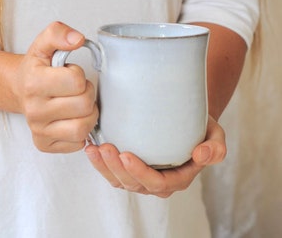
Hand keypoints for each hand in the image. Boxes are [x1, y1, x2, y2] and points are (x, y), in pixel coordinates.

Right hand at [15, 22, 98, 152]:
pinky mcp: (44, 144)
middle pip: (84, 105)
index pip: (76, 81)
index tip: (71, 75)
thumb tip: (78, 39)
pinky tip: (73, 119)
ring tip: (79, 105)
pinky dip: (81, 131)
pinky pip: (77, 143)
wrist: (22, 88)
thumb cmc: (38, 68)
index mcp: (34, 83)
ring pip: (83, 128)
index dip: (79, 75)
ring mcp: (39, 130)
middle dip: (87, 94)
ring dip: (89, 114)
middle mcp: (34, 110)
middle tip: (78, 91)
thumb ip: (59, 33)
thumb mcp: (44, 44)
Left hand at [85, 116, 225, 197]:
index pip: (157, 183)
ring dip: (104, 167)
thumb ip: (215, 148)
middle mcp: (158, 182)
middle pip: (134, 183)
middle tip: (105, 148)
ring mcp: (143, 176)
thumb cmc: (201, 130)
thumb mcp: (216, 136)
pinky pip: (114, 172)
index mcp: (178, 178)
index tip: (125, 155)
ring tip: (93, 149)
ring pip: (120, 180)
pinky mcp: (131, 167)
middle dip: (116, 168)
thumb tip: (201, 155)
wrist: (188, 123)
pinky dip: (101, 163)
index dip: (139, 173)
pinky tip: (92, 148)